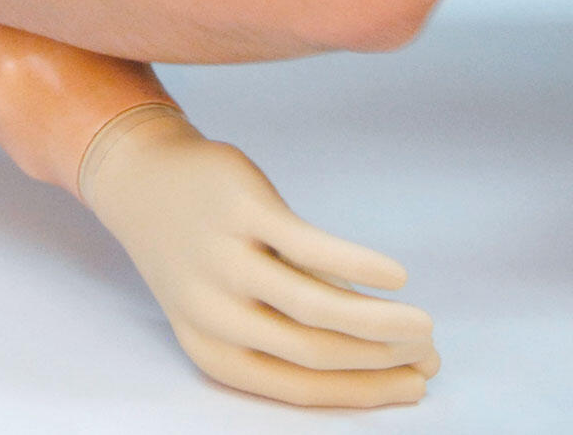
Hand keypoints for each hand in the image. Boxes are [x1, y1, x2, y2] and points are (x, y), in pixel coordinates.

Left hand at [79, 104, 437, 407]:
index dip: (366, 391)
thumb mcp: (238, 300)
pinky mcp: (239, 211)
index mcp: (212, 350)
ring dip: (379, 322)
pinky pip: (307, 247)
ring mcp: (224, 260)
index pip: (300, 387)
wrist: (142, 181)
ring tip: (423, 325)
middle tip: (429, 354)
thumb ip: (306, 322)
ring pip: (314, 307)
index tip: (416, 386)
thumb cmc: (201, 250)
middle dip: (382, 360)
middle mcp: (214, 312)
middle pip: (314, 351)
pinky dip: (357, 264)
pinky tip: (395, 276)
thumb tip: (393, 348)